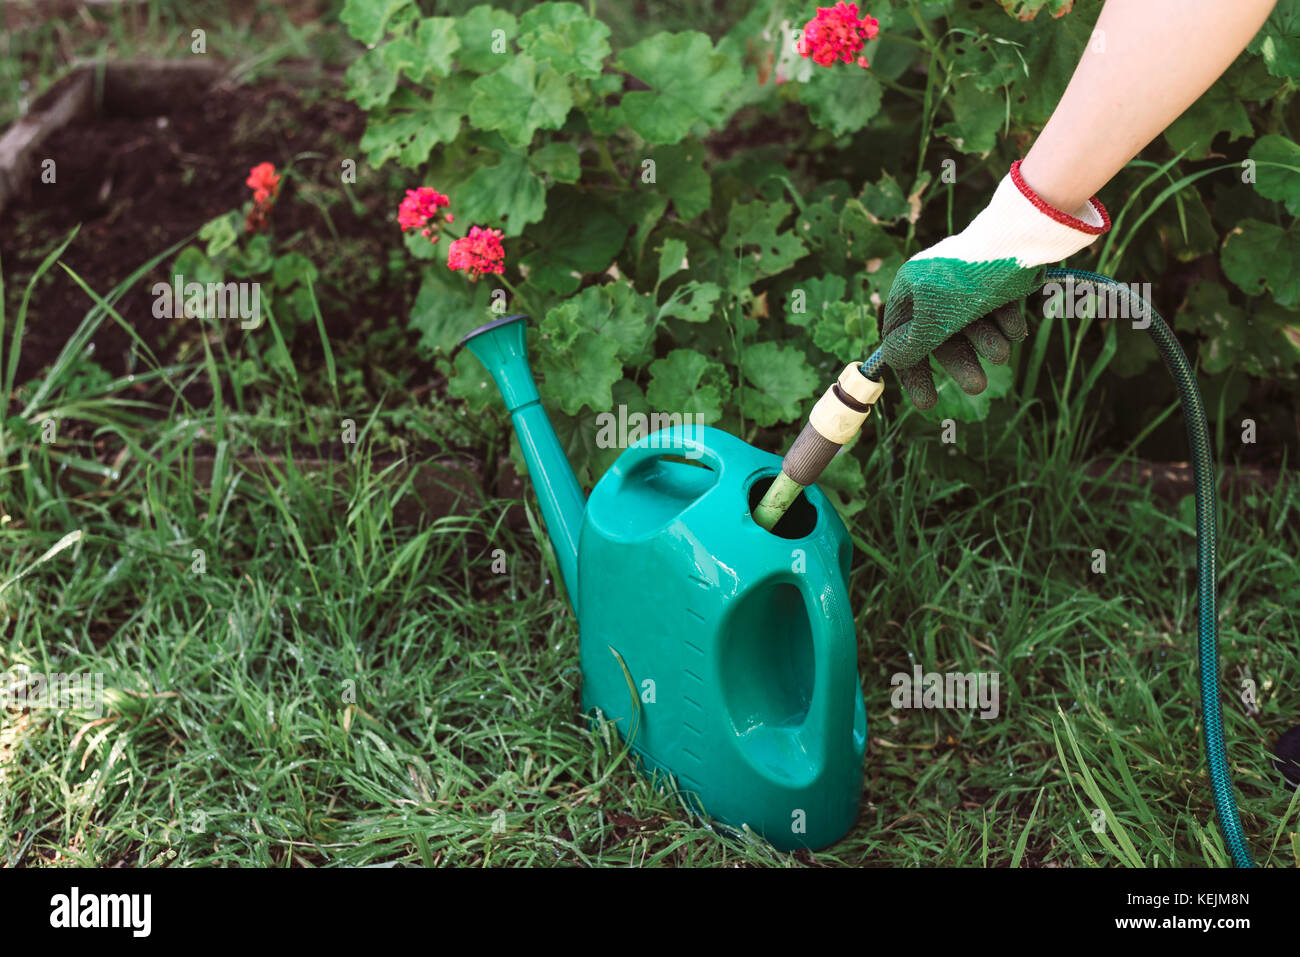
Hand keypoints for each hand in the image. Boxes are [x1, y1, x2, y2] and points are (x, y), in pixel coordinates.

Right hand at [880, 160, 1109, 409]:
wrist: (1018, 242)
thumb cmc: (966, 282)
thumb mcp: (933, 320)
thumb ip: (910, 345)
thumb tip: (890, 360)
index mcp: (909, 289)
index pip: (900, 339)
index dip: (913, 371)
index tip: (928, 402)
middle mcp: (934, 286)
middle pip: (940, 338)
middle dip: (961, 364)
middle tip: (978, 387)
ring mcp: (966, 285)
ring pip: (972, 329)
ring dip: (988, 344)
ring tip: (1003, 354)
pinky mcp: (996, 282)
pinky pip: (996, 314)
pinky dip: (1006, 325)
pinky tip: (1015, 327)